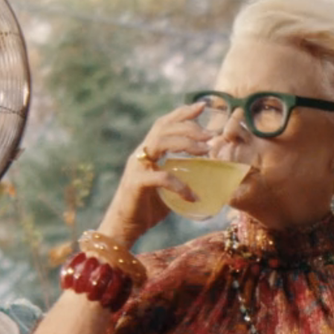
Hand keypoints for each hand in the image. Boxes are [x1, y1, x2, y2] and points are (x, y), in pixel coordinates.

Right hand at [99, 103, 223, 246]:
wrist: (124, 227)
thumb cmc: (146, 208)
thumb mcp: (166, 187)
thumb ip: (180, 175)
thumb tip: (207, 174)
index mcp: (147, 152)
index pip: (164, 124)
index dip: (181, 113)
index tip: (202, 106)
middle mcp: (140, 155)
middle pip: (163, 128)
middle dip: (188, 126)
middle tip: (210, 135)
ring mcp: (137, 167)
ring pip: (160, 143)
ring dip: (186, 143)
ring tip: (206, 151)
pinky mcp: (137, 184)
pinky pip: (162, 177)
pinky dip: (180, 185)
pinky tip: (193, 196)